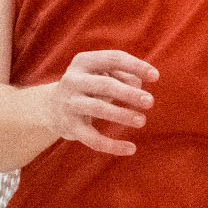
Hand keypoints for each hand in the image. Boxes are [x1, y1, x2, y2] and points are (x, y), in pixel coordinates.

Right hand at [41, 50, 158, 155]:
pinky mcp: (69, 126)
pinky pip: (92, 138)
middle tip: (150, 102)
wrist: (51, 108)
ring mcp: (69, 103)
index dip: (136, 66)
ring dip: (122, 115)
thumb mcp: (102, 74)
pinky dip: (112, 145)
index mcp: (83, 61)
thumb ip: (123, 75)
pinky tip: (131, 148)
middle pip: (105, 84)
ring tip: (142, 121)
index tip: (156, 76)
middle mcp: (73, 80)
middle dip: (129, 93)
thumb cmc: (89, 86)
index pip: (114, 58)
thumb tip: (139, 83)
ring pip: (98, 108)